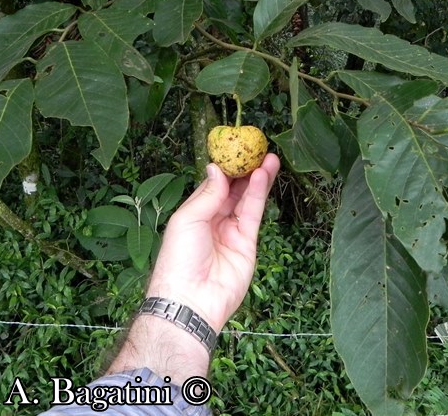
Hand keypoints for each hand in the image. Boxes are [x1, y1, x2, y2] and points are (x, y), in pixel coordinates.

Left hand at [147, 153, 279, 331]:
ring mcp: (231, 232)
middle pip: (233, 190)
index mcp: (193, 214)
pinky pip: (254, 214)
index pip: (212, 185)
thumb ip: (208, 194)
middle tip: (258, 150)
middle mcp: (213, 221)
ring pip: (247, 199)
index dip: (225, 168)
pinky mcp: (247, 243)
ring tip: (269, 157)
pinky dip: (259, 194)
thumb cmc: (179, 258)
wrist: (191, 299)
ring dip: (257, 179)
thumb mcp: (187, 218)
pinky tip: (263, 176)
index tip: (236, 149)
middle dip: (245, 170)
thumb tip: (217, 168)